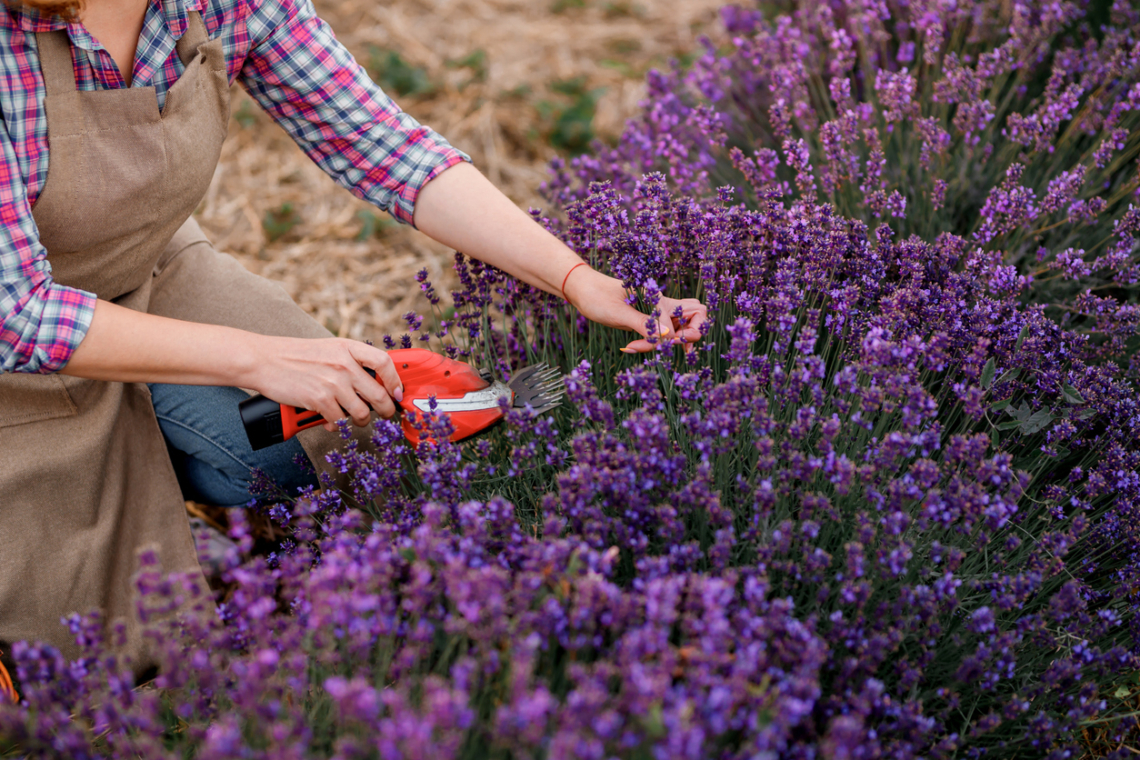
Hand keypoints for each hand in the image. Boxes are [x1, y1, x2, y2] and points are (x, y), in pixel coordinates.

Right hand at [243, 336, 402, 431]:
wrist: (264, 360)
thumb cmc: (296, 356)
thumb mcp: (329, 348)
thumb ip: (350, 361)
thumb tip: (373, 382)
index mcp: (348, 348)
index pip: (384, 363)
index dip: (395, 381)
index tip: (397, 393)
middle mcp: (344, 364)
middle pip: (379, 395)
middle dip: (386, 411)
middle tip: (386, 415)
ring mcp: (333, 383)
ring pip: (361, 413)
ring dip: (359, 421)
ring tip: (352, 419)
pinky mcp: (319, 400)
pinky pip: (338, 421)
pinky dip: (335, 425)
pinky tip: (329, 421)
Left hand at [562, 266, 708, 353]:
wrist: (580, 288)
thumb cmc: (596, 296)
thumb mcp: (618, 312)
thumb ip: (643, 323)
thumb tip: (668, 337)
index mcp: (660, 298)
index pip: (691, 315)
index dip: (683, 333)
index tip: (665, 342)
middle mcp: (662, 304)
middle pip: (696, 316)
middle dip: (689, 334)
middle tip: (668, 346)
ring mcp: (655, 312)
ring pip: (678, 327)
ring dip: (668, 342)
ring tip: (638, 347)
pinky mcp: (645, 319)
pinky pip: (660, 333)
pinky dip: (652, 343)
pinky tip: (632, 347)